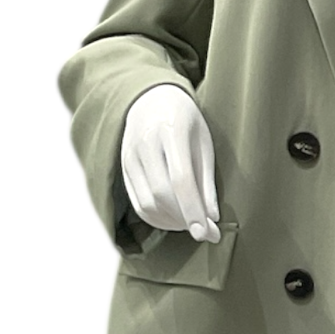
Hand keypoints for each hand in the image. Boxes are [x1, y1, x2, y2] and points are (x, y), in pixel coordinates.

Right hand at [120, 84, 220, 241]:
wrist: (150, 100)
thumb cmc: (186, 122)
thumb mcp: (204, 143)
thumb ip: (207, 181)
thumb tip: (211, 219)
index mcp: (171, 130)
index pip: (181, 179)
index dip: (193, 210)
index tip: (207, 233)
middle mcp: (145, 143)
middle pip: (162, 194)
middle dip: (185, 219)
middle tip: (206, 231)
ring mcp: (129, 157)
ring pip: (147, 204)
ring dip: (172, 223)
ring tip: (192, 224)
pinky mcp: (123, 169)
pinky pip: (138, 204)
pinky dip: (157, 219)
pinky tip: (174, 220)